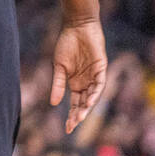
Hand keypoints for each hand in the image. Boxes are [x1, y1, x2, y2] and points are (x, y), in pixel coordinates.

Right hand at [50, 18, 106, 132]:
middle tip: (72, 126)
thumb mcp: (59, 66)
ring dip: (86, 107)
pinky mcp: (101, 69)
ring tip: (79, 117)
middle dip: (78, 115)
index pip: (74, 104)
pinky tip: (89, 101)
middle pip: (83, 103)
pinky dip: (95, 93)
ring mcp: (94, 77)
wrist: (76, 27)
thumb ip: (58, 84)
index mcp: (75, 83)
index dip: (71, 115)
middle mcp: (86, 83)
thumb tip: (53, 103)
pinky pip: (100, 84)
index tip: (67, 128)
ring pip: (92, 97)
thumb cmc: (66, 45)